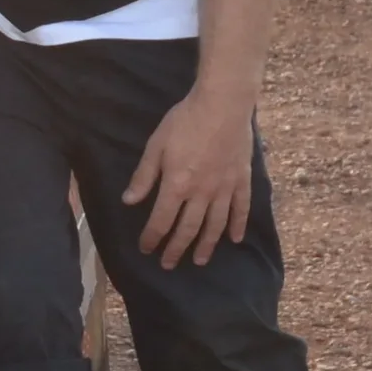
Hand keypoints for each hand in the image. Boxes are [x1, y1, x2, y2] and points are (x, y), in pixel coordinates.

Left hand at [122, 82, 254, 267]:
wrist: (222, 105)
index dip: (152, 237)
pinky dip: (238, 226)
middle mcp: (202, 193)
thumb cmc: (184, 122)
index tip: (146, 249)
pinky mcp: (241, 180)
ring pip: (215, 225)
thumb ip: (144, 176)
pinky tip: (235, 239)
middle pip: (188, 229)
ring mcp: (225, 188)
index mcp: (177, 185)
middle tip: (169, 264)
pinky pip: (241, 209)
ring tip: (200, 261)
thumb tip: (129, 201)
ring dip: (206, 245)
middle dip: (176, 249)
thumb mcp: (155, 146)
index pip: (161, 221)